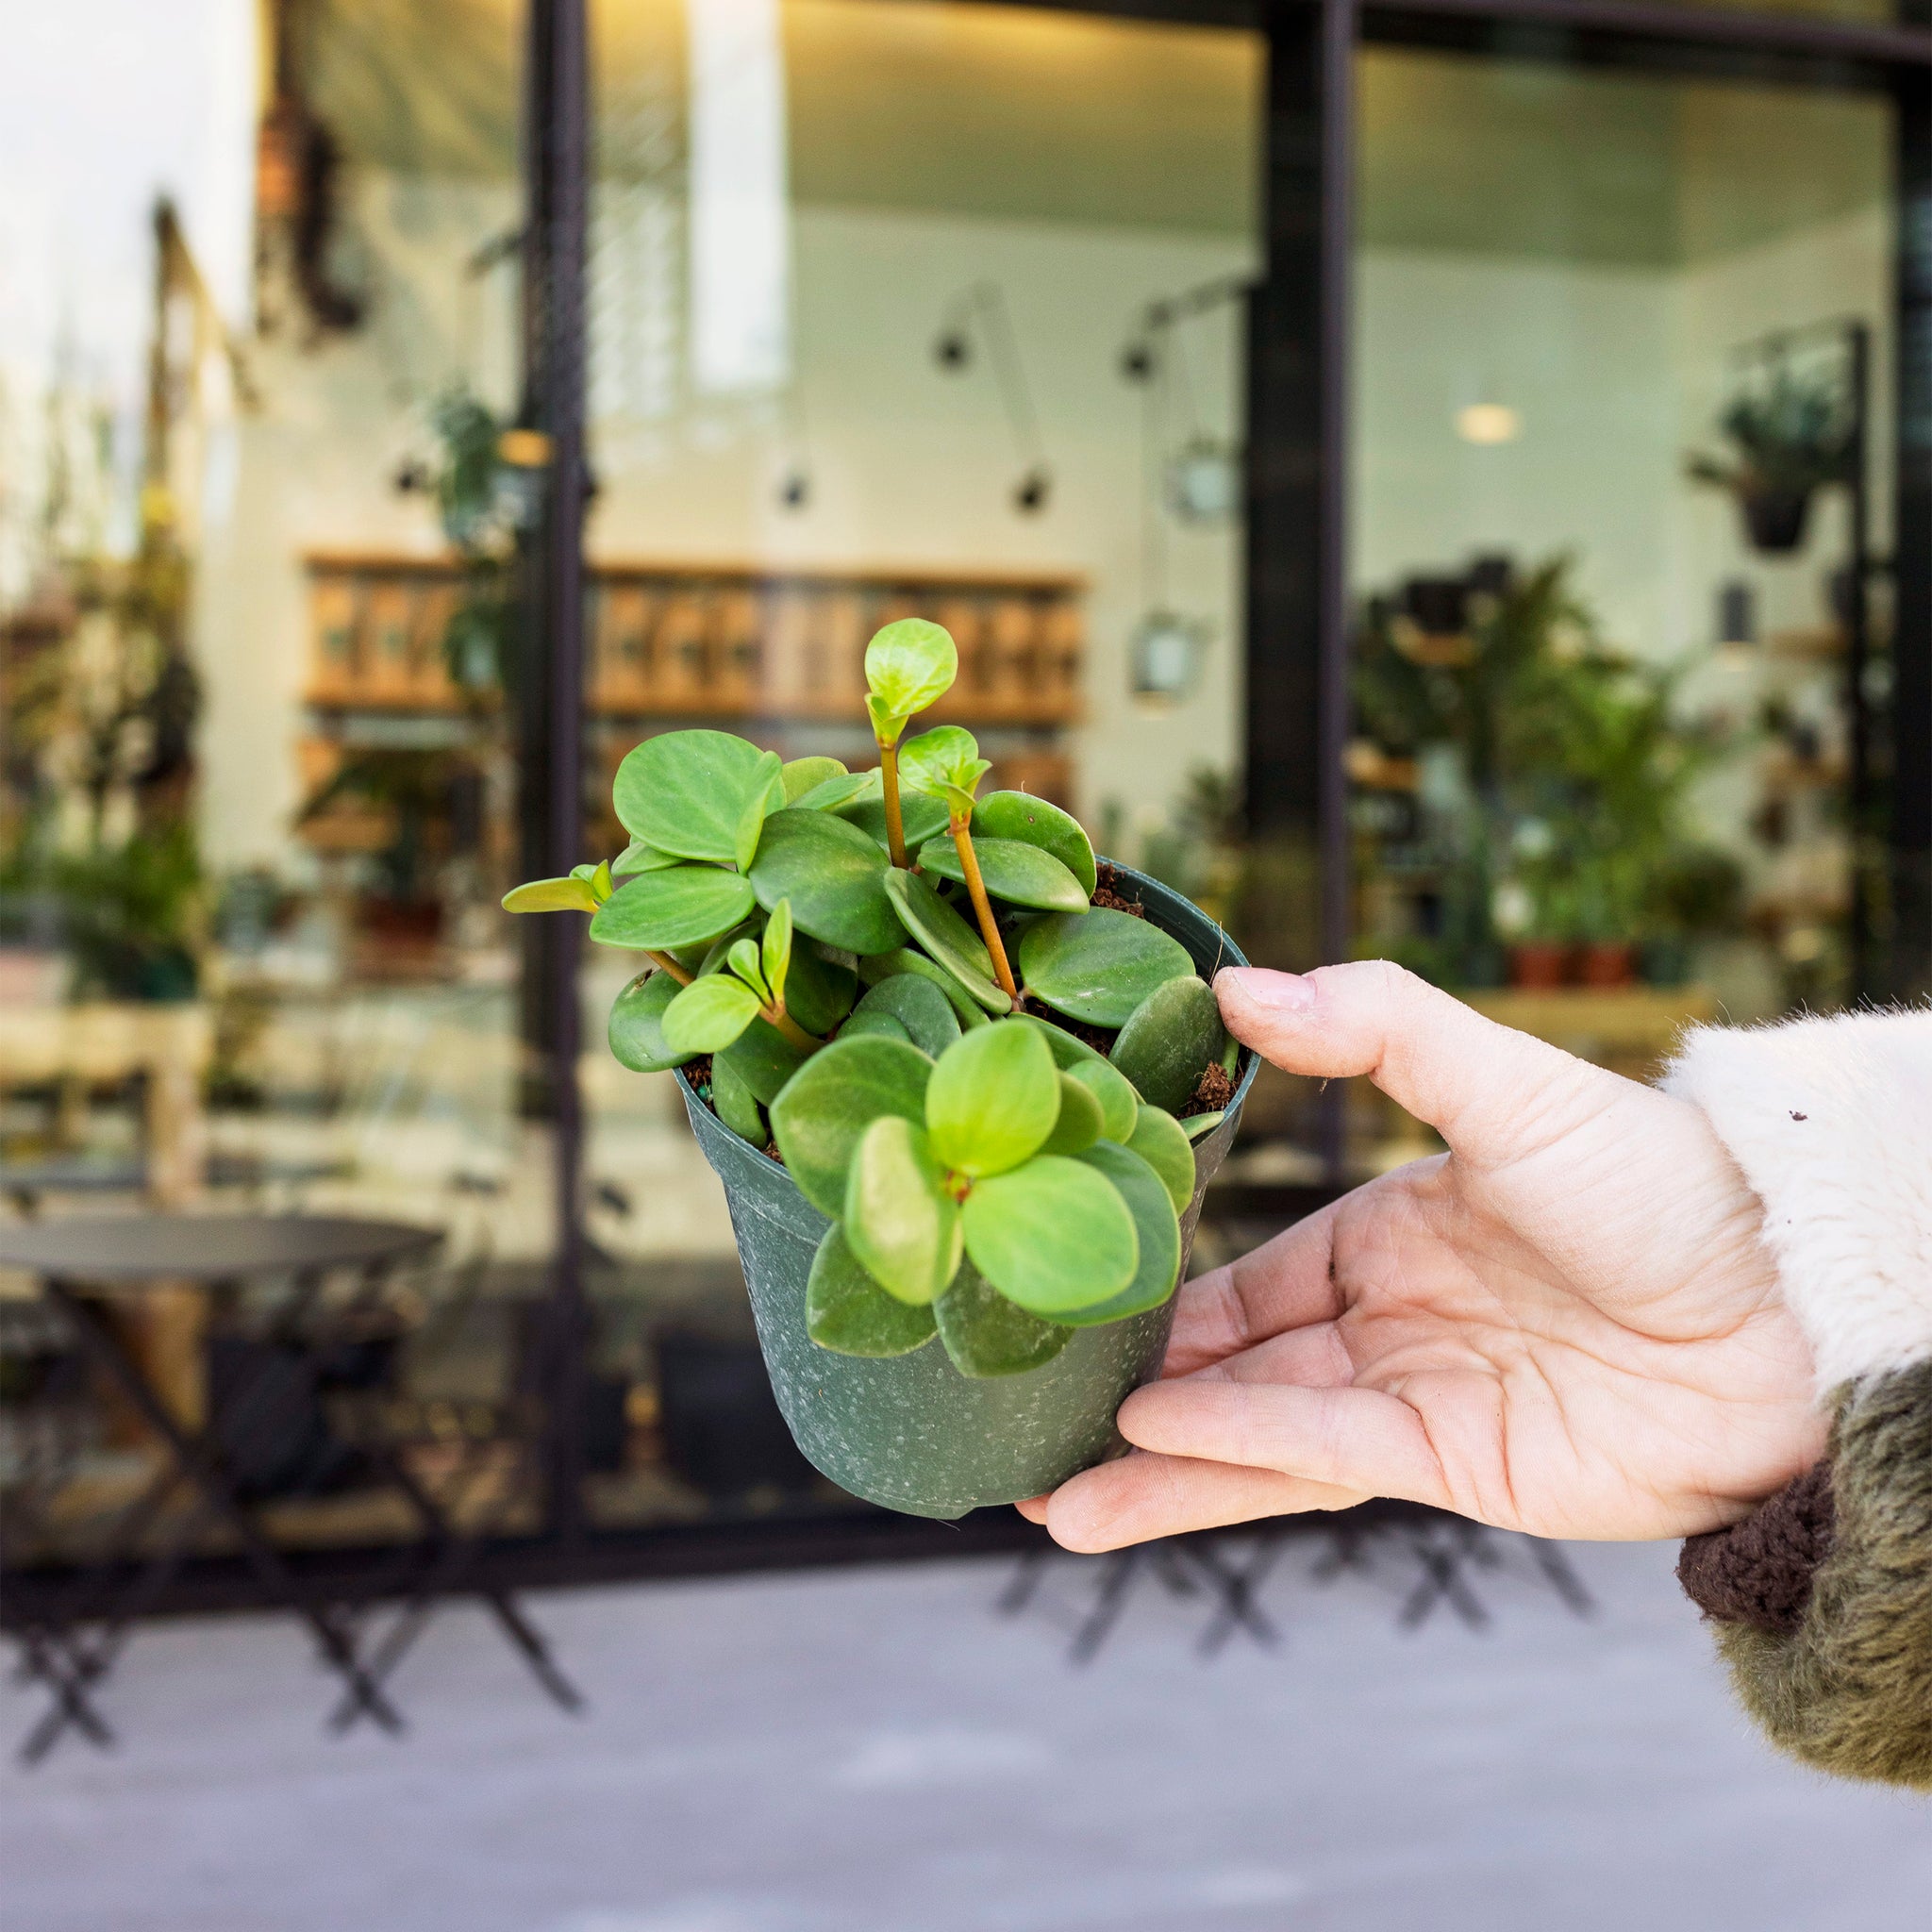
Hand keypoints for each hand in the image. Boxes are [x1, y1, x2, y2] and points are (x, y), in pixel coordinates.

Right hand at [1019, 962, 1824, 1552]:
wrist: (1788, 1297)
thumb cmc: (1656, 1178)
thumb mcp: (1504, 1081)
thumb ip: (1373, 1030)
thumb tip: (1235, 986)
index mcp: (1386, 1233)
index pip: (1244, 1274)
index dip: (1157, 1292)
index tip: (1065, 1292)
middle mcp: (1387, 1323)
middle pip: (1231, 1367)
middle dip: (1129, 1393)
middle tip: (1019, 1408)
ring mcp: (1416, 1399)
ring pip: (1255, 1439)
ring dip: (1153, 1469)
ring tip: (1043, 1493)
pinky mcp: (1456, 1466)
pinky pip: (1321, 1458)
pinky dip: (1230, 1457)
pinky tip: (1143, 1449)